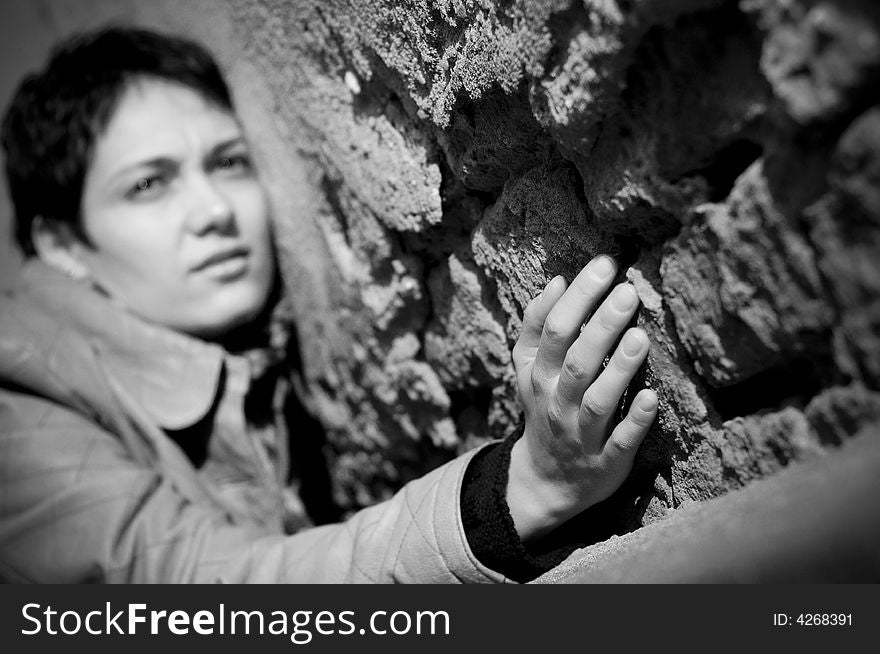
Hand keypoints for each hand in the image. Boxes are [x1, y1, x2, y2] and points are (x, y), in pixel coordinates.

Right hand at [507, 255, 657, 540]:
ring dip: (617, 370)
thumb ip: (537, 326)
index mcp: (538, 375)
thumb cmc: (544, 408)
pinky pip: (619, 441)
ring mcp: (580, 433)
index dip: (577, 297)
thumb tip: (557, 281)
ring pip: (597, 400)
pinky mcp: (605, 461)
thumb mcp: (529, 369)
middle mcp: (555, 402)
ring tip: (640, 336)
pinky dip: (633, 421)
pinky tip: (651, 398)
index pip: (553, 330)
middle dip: (599, 325)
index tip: (604, 265)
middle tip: (627, 291)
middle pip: (576, 361)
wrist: (545, 480)